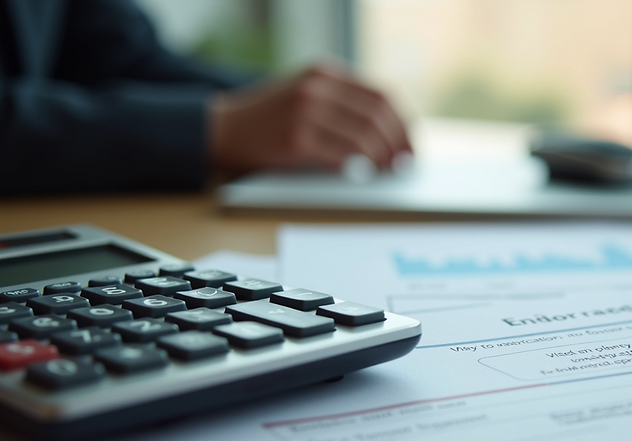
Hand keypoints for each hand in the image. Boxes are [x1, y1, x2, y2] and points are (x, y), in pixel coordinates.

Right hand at [208, 64, 411, 173]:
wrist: (220, 129)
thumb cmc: (269, 120)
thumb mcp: (306, 96)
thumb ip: (341, 104)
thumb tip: (390, 134)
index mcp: (324, 74)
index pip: (381, 96)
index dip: (403, 123)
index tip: (411, 145)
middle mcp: (316, 88)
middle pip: (378, 116)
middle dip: (398, 143)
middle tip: (403, 164)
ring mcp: (305, 112)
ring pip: (364, 137)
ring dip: (381, 159)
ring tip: (384, 172)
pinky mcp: (295, 140)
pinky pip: (342, 155)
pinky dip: (358, 167)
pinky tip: (362, 175)